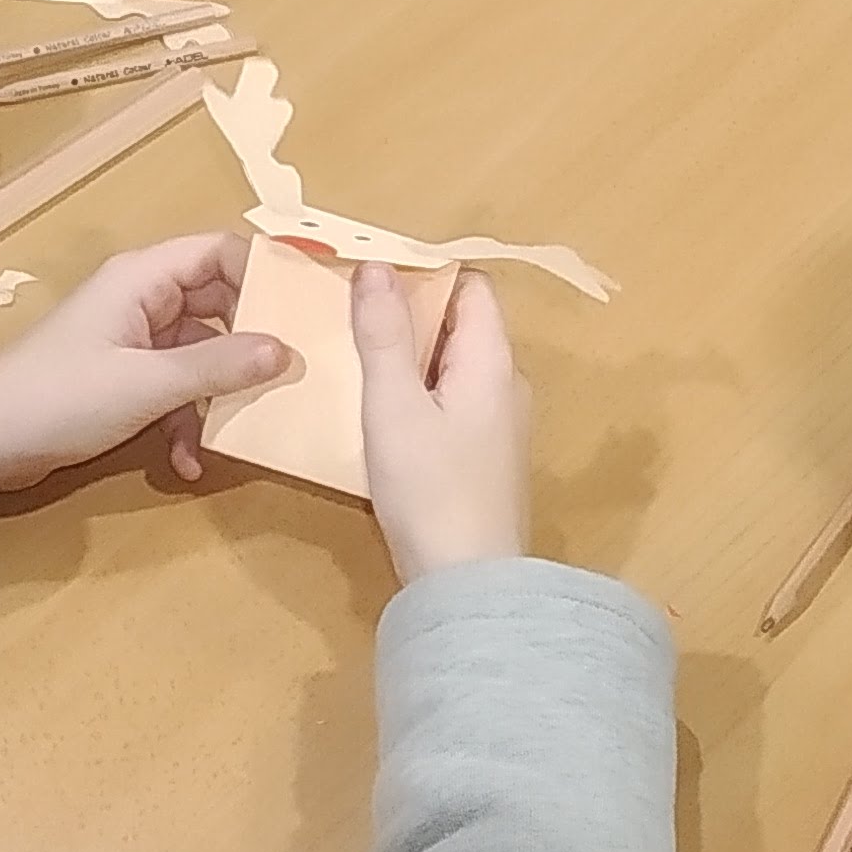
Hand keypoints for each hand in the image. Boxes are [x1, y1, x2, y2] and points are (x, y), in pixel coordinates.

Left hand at [0, 233, 292, 496]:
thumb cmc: (57, 399)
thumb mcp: (146, 386)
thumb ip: (218, 367)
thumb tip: (286, 351)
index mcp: (143, 279)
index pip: (221, 252)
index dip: (265, 276)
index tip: (306, 316)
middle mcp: (142, 300)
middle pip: (220, 305)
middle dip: (252, 344)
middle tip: (293, 377)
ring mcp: (132, 341)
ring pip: (201, 354)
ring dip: (217, 396)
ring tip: (238, 433)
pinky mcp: (122, 380)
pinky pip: (175, 388)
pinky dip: (186, 422)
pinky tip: (187, 464)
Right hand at [356, 262, 528, 581]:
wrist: (467, 586)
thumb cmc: (430, 489)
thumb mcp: (393, 406)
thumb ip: (384, 334)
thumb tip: (376, 266)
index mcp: (492, 360)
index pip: (470, 285)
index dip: (423, 272)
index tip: (368, 274)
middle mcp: (505, 384)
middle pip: (460, 323)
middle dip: (407, 312)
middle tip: (346, 310)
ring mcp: (498, 424)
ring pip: (450, 365)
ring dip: (406, 355)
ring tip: (349, 353)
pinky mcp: (481, 458)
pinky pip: (448, 402)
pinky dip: (414, 392)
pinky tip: (374, 408)